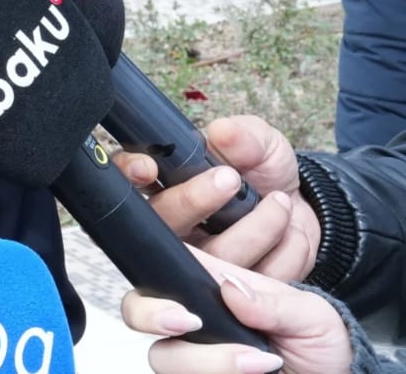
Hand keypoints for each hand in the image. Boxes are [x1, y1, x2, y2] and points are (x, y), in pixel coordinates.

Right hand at [114, 115, 320, 280]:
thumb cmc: (266, 173)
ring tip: (280, 203)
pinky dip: (281, 256)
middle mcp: (171, 226)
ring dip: (252, 229)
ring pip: (208, 257)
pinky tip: (292, 235)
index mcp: (164, 183)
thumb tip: (224, 133)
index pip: (126, 177)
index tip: (148, 167)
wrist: (301, 212)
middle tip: (230, 179)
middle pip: (158, 223)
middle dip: (191, 200)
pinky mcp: (229, 294)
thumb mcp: (262, 145)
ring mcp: (197, 263)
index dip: (129, 174)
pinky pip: (249, 282)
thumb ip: (246, 136)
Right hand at [122, 246, 352, 373]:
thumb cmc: (319, 345)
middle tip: (188, 324)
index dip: (152, 278)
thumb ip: (273, 302)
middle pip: (138, 311)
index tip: (181, 305)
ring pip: (162, 357)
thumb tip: (229, 288)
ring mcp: (193, 357)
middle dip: (151, 316)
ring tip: (259, 365)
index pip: (162, 268)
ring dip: (207, 362)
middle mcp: (194, 322)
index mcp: (212, 289)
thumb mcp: (312, 316)